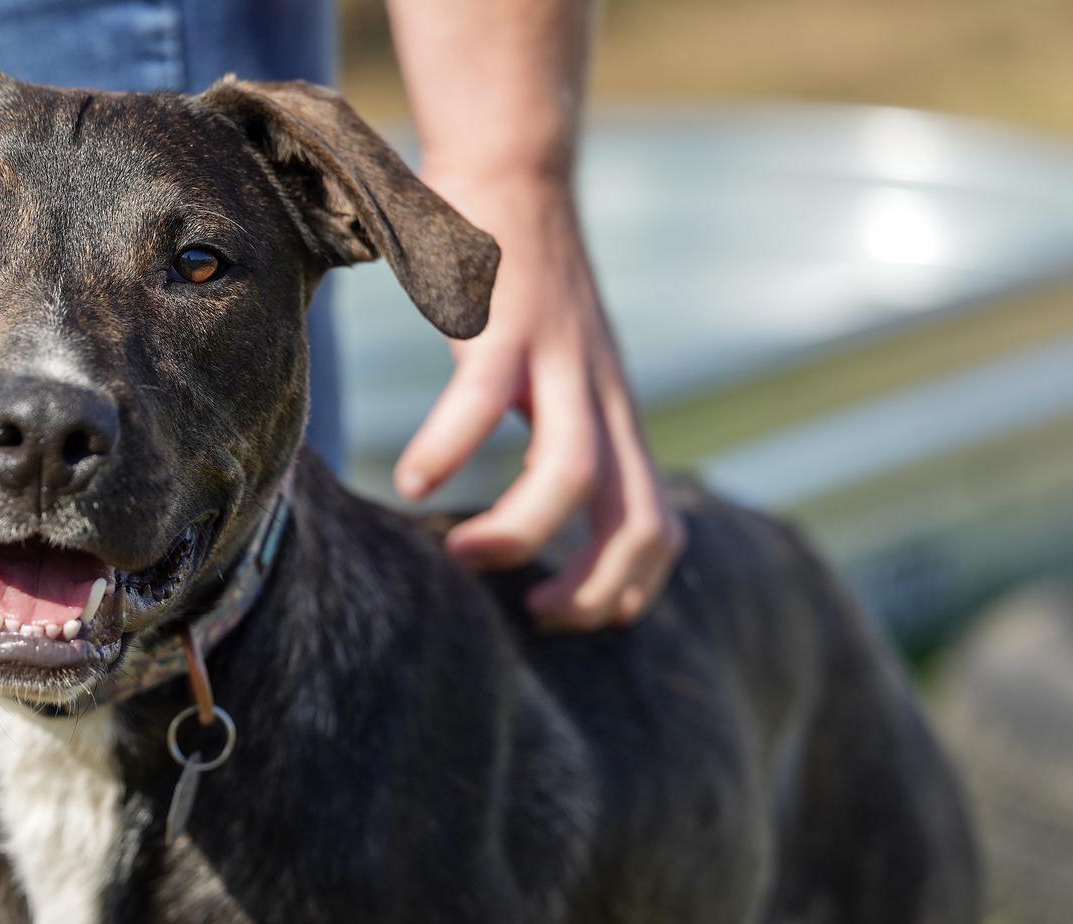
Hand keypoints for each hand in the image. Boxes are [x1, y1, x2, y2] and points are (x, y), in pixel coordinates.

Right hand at [394, 172, 683, 629]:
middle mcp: (599, 395)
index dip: (624, 590)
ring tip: (465, 554)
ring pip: (572, 473)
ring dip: (519, 533)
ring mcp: (559, 358)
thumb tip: (525, 505)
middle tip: (532, 611)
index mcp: (611, 415)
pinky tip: (414, 480)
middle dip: (592, 590)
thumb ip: (552, 429)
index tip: (557, 610)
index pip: (657, 528)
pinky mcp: (508, 322)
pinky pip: (483, 403)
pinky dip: (448, 451)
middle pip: (637, 521)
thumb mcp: (553, 368)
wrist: (511, 164)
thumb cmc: (515, 277)